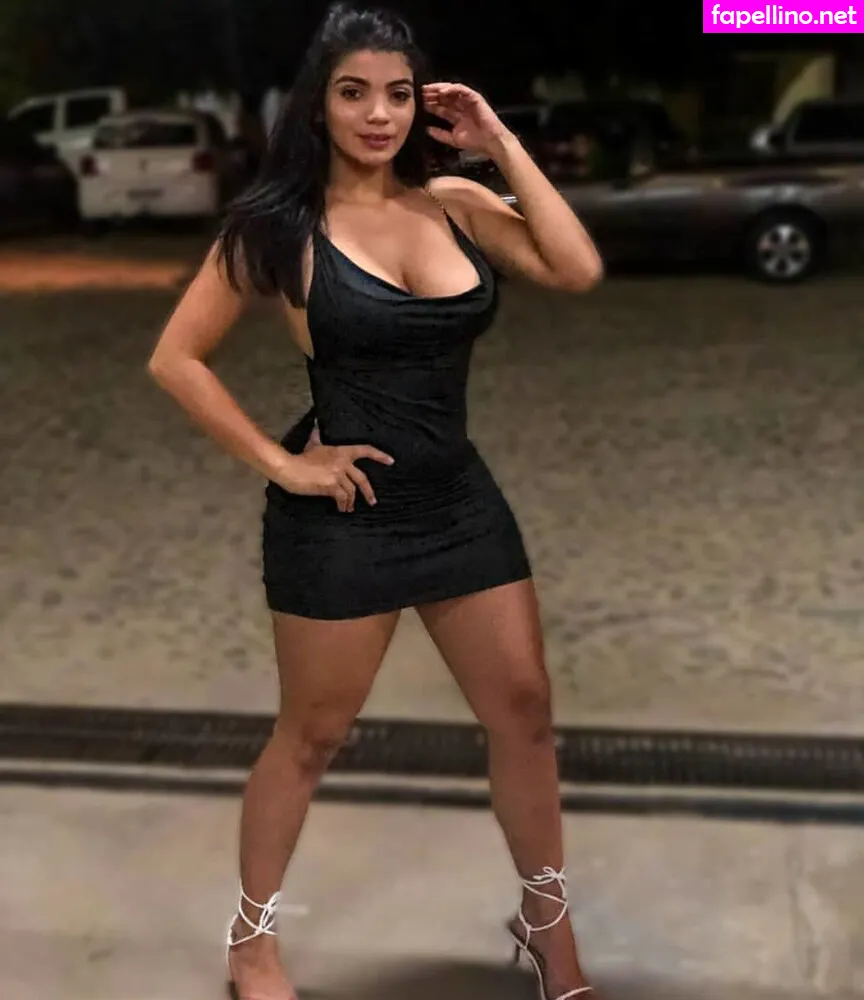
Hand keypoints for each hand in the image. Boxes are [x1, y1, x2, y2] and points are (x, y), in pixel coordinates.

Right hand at [276, 438, 393, 512]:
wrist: (289, 468)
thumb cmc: (300, 457)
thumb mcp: (312, 444)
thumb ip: (317, 435)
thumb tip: (316, 423)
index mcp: (341, 452)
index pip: (364, 450)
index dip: (379, 455)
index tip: (391, 461)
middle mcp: (343, 462)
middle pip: (362, 479)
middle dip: (368, 492)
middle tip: (373, 501)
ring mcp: (338, 475)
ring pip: (352, 491)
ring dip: (351, 502)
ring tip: (349, 508)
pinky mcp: (331, 486)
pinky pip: (342, 497)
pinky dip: (343, 504)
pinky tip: (342, 509)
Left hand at [423, 83, 511, 159]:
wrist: (491, 143)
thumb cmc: (476, 142)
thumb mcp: (453, 139)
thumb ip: (440, 134)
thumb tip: (427, 130)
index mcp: (455, 115)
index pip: (440, 107)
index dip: (429, 104)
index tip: (417, 103)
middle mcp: (460, 106)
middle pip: (443, 97)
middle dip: (431, 94)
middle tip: (419, 92)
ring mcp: (467, 101)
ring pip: (451, 91)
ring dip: (439, 89)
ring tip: (429, 90)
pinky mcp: (475, 98)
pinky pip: (462, 90)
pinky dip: (452, 89)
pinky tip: (442, 91)